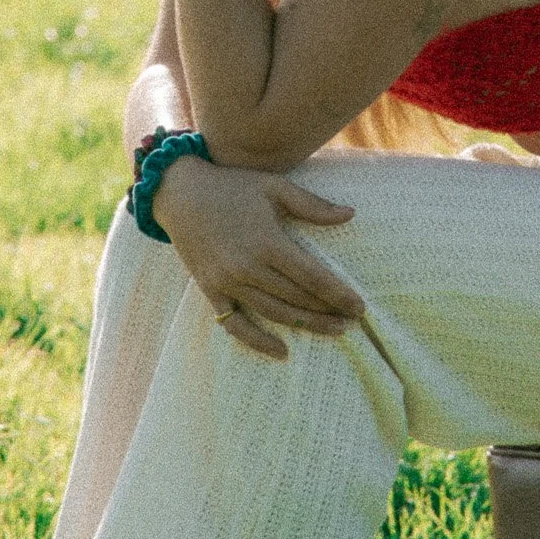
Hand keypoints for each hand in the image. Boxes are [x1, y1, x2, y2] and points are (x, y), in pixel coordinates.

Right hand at [152, 156, 364, 358]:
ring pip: (274, 313)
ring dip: (305, 326)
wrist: (180, 192)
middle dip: (328, 312)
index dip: (337, 294)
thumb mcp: (275, 187)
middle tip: (353, 321)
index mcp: (268, 242)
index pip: (311, 277)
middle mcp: (248, 267)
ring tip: (333, 331)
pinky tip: (282, 351)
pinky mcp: (211, 291)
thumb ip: (312, 205)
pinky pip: (235, 324)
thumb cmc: (232, 187)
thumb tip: (351, 214)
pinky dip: (257, 341)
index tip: (359, 307)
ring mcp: (228, 282)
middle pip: (297, 298)